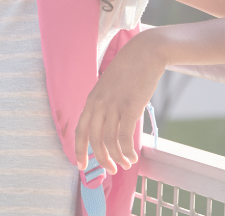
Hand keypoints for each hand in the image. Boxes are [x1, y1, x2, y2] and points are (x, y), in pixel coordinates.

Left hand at [74, 30, 166, 174]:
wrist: (145, 53)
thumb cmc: (129, 72)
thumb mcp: (110, 88)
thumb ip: (106, 106)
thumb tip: (109, 127)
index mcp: (91, 100)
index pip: (80, 130)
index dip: (79, 150)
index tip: (81, 166)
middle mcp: (99, 104)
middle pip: (94, 139)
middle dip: (101, 158)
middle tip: (111, 170)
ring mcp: (113, 105)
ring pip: (109, 140)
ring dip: (117, 157)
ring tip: (126, 165)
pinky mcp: (130, 107)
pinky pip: (125, 136)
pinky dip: (127, 150)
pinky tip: (133, 157)